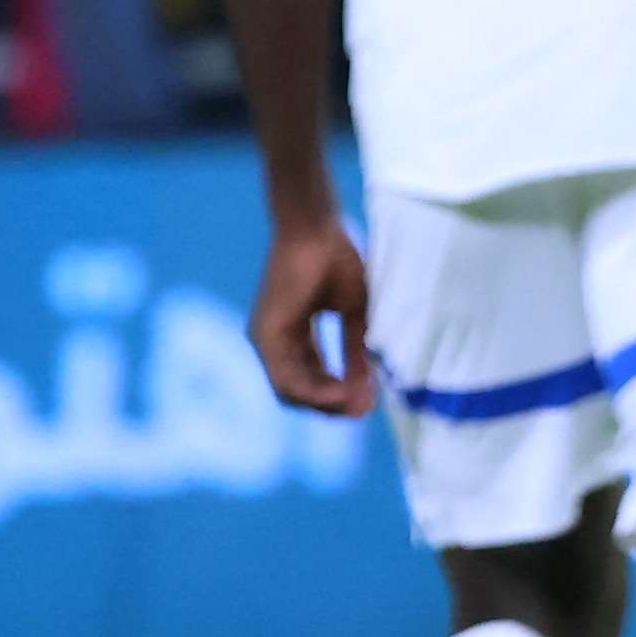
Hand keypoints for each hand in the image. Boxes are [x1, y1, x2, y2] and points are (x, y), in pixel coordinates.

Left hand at [248, 218, 376, 417]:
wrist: (315, 226)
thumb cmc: (334, 259)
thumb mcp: (353, 313)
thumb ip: (355, 350)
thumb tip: (369, 389)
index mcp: (292, 335)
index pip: (310, 380)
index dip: (338, 395)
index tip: (369, 401)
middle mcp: (273, 342)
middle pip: (299, 393)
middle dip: (333, 406)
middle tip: (365, 410)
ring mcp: (265, 339)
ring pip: (291, 392)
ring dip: (326, 403)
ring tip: (358, 405)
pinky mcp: (266, 335)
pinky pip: (287, 379)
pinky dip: (315, 392)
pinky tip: (341, 394)